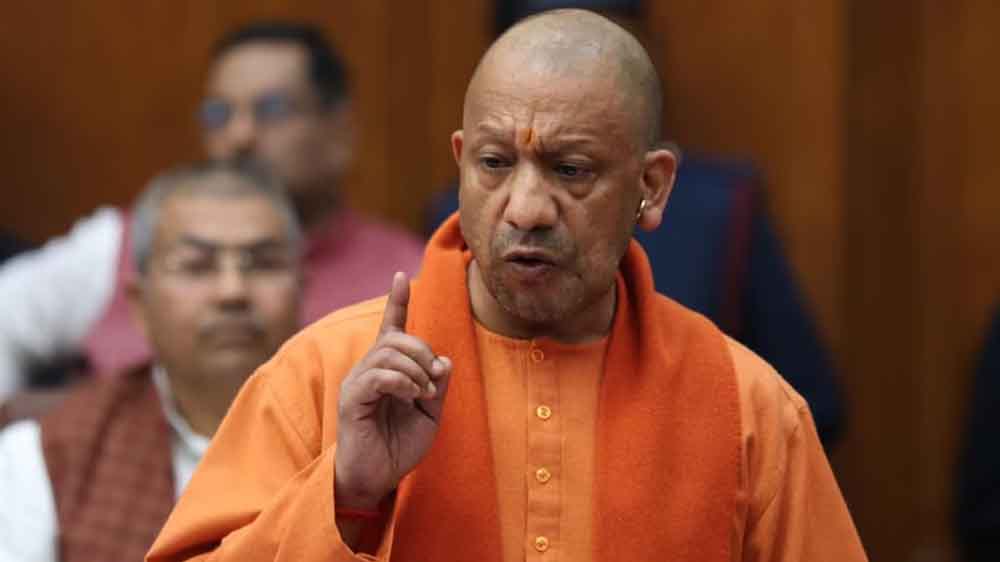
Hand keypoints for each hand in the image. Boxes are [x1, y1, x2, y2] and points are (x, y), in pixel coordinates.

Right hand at [334, 272, 451, 508]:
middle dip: (423, 351)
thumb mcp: (429, 415)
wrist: (375, 480)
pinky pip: (379, 375)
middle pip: (396, 338)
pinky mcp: (352, 399)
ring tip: (424, 393)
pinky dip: (402, 381)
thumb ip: (437, 387)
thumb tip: (444, 360)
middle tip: (434, 379)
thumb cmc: (398, 447)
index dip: (397, 301)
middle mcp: (367, 370)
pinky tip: (411, 395)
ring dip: (416, 368)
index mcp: (386, 370)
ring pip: (388, 352)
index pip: (391, 328)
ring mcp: (357, 383)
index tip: (401, 276)